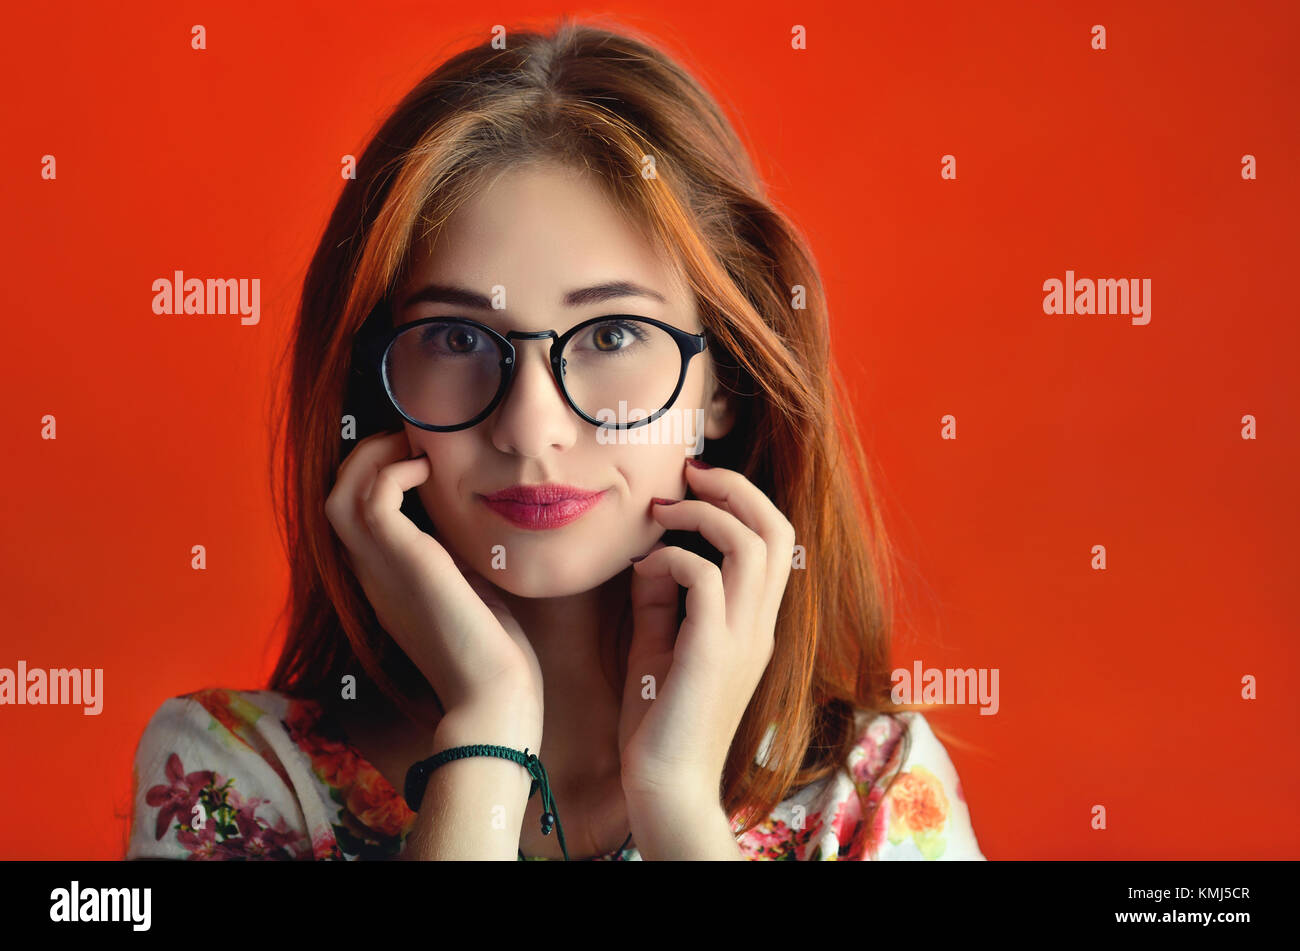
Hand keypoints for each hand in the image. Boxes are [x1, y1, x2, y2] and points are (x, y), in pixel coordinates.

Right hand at [324, 430, 543, 726]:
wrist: (493, 696)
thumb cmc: (490, 653)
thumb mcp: (465, 590)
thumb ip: (453, 557)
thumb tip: (467, 520)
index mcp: (382, 581)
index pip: (351, 519)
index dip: (370, 478)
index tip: (413, 457)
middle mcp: (370, 574)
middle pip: (333, 498)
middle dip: (364, 458)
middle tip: (410, 443)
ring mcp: (380, 570)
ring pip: (338, 494)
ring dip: (372, 458)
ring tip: (414, 449)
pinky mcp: (405, 563)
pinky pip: (372, 499)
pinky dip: (392, 472)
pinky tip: (426, 473)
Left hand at [617, 459, 794, 807]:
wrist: (664, 787)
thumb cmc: (659, 722)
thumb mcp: (660, 645)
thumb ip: (663, 598)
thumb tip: (652, 554)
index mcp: (755, 623)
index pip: (774, 542)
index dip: (741, 501)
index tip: (693, 486)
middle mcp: (760, 625)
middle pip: (776, 529)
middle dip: (734, 488)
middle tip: (689, 475)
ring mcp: (743, 638)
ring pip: (752, 544)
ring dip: (704, 515)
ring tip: (662, 514)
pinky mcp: (713, 652)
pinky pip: (703, 577)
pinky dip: (672, 559)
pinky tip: (644, 572)